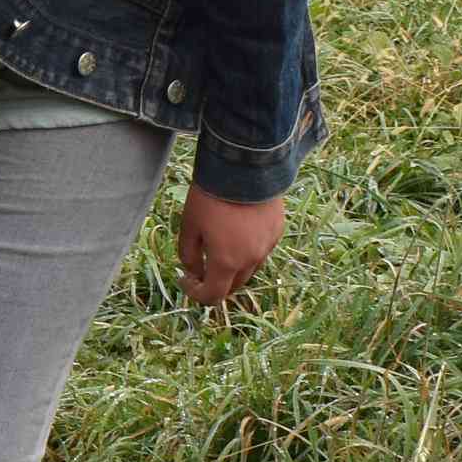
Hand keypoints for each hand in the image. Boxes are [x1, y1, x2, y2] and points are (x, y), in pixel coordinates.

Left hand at [177, 187, 284, 307]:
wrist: (244, 166)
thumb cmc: (211, 196)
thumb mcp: (190, 226)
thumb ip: (188, 255)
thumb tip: (194, 272)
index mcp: (227, 262)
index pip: (213, 296)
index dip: (196, 293)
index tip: (185, 279)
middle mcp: (251, 259)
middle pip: (233, 286)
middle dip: (214, 282)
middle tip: (199, 267)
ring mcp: (268, 246)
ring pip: (249, 269)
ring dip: (232, 268)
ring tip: (219, 248)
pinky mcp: (277, 231)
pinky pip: (261, 251)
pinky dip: (247, 251)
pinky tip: (237, 233)